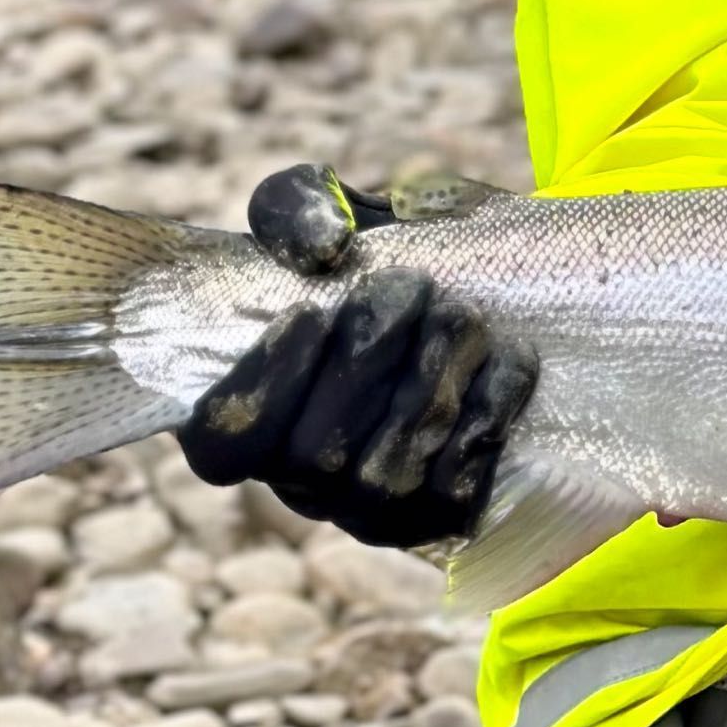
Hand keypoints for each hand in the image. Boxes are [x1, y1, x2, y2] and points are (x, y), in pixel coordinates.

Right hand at [176, 162, 531, 548]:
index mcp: (245, 419)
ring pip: (389, 470)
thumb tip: (323, 247)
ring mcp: (368, 511)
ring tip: (460, 314)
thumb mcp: (329, 217)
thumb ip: (297, 208)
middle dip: (370, 359)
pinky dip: (488, 409)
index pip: (224, 443)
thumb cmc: (373, 262)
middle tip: (412, 289)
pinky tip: (502, 356)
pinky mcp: (440, 518)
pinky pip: (458, 482)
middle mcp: (299, 482)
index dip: (261, 385)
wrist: (479, 301)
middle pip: (314, 453)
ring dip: (434, 375)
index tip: (309, 312)